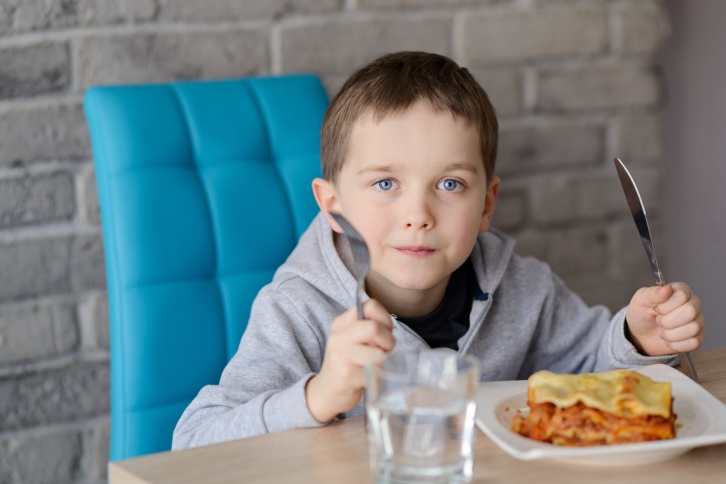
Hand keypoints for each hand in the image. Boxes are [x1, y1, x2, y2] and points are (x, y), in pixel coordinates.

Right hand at [305, 299, 394, 422]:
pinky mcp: (347, 376)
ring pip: (378, 352)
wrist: (326, 391)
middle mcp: (339, 336)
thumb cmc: (347, 363)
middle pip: (374, 328)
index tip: (383, 333)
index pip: (372, 306)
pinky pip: (375, 371)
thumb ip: (368, 327)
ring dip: (384, 360)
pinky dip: (379, 375)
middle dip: (388, 341)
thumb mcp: (352, 338)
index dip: (385, 320)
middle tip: (383, 350)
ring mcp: (341, 356)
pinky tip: (369, 376)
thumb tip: (388, 327)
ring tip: (375, 364)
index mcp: (342, 323)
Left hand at [625, 282, 704, 355]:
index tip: (656, 309)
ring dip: (670, 334)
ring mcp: (698, 321)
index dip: (665, 307)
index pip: (681, 296)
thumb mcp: (640, 300)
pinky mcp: (698, 337)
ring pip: (693, 329)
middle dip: (667, 321)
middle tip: (658, 321)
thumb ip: (653, 293)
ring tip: (662, 331)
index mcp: (680, 290)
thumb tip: (668, 288)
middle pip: (690, 312)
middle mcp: (693, 304)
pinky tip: (668, 341)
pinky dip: (676, 345)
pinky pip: (694, 343)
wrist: (641, 334)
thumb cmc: (642, 314)